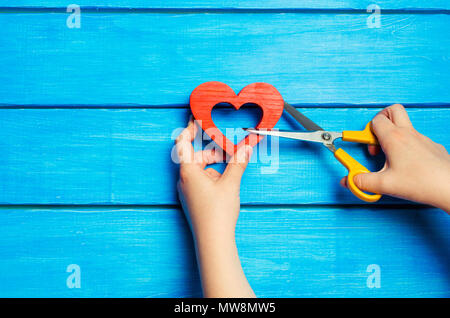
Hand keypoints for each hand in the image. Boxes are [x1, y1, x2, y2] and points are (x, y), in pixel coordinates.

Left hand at [176, 116, 254, 296]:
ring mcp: (188, 190)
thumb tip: (246, 148)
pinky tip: (225, 179)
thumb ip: (238, 163)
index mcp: (188, 172)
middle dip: (212, 150)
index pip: (182, 143)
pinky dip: (213, 174)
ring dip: (214, 163)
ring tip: (231, 163)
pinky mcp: (193, 198)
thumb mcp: (230, 184)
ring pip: (199, 168)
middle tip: (228, 146)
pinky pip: (201, 179)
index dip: (189, 129)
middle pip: (195, 155)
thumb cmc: (217, 214)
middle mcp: (184, 180)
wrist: (213, 241)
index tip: (196, 119)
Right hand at [341, 104, 449, 211]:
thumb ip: (363, 182)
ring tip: (389, 155)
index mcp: (394, 139)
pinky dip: (407, 146)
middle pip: (393, 110)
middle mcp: (408, 134)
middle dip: (381, 119)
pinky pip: (416, 139)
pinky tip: (406, 164)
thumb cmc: (422, 183)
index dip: (365, 131)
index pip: (375, 121)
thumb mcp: (384, 185)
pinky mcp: (432, 147)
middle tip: (376, 136)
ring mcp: (422, 139)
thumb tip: (350, 181)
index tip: (363, 144)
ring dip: (394, 134)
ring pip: (405, 125)